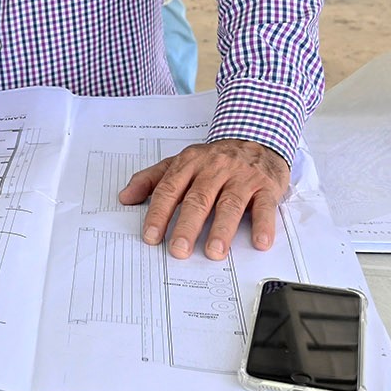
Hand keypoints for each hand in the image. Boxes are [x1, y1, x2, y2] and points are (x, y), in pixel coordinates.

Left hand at [118, 139, 288, 259]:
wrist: (256, 139)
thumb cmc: (215, 159)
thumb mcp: (180, 162)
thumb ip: (152, 179)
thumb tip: (125, 197)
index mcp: (190, 163)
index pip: (170, 189)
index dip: (159, 213)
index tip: (151, 236)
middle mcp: (215, 169)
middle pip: (198, 199)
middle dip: (187, 225)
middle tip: (178, 250)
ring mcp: (241, 177)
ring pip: (230, 204)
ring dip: (222, 229)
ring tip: (214, 251)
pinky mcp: (265, 186)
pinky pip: (265, 206)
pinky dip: (264, 224)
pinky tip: (259, 242)